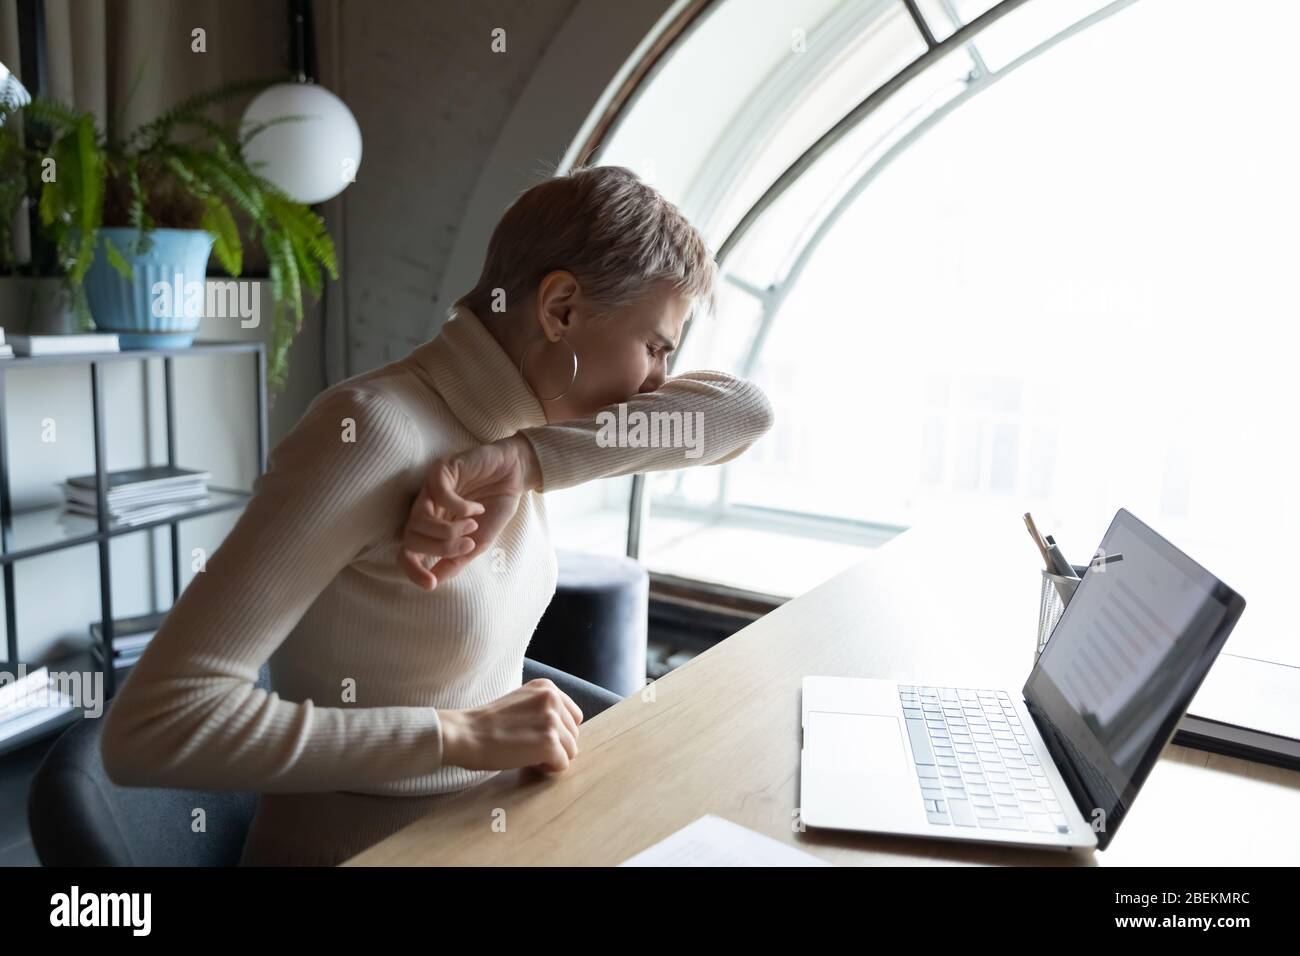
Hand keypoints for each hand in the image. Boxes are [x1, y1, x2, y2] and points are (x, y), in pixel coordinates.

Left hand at [397, 435, 540, 588]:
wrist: (514, 475)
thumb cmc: (495, 506)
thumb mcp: (479, 541)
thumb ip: (456, 560)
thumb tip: (434, 582)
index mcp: (432, 528)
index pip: (409, 552)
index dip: (413, 570)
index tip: (430, 585)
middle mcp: (426, 509)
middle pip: (410, 538)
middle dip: (439, 549)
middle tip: (467, 546)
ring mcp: (430, 489)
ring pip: (418, 520)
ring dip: (448, 531)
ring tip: (473, 526)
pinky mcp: (440, 470)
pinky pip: (439, 495)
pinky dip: (460, 508)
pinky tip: (477, 507)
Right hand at [437, 678, 583, 771]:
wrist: (465, 734)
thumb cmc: (488, 724)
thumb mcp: (522, 702)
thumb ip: (544, 709)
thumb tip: (566, 732)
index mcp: (547, 687)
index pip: (573, 717)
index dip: (558, 732)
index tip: (536, 736)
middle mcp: (552, 699)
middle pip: (573, 735)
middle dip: (556, 746)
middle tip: (528, 747)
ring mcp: (552, 720)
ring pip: (571, 751)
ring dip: (551, 758)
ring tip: (527, 754)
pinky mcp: (549, 742)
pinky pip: (562, 764)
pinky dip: (547, 769)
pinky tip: (528, 762)